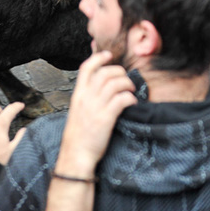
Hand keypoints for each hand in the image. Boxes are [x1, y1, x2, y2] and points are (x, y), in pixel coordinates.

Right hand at [55, 51, 135, 172]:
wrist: (76, 155)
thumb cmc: (79, 135)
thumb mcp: (78, 111)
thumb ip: (87, 98)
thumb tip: (102, 88)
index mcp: (78, 95)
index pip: (86, 68)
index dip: (98, 58)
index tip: (109, 55)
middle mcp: (86, 98)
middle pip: (105, 73)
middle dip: (119, 72)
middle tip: (126, 79)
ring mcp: (96, 107)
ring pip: (115, 84)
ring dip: (127, 84)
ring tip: (131, 91)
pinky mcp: (106, 118)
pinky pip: (122, 99)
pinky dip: (130, 98)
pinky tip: (133, 103)